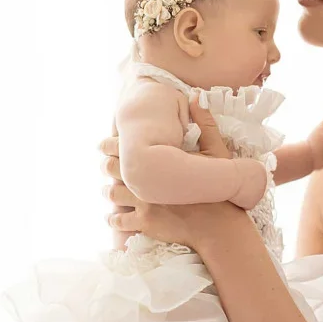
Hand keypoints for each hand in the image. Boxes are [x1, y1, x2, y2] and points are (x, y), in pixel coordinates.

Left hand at [101, 95, 244, 248]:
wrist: (219, 225)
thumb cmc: (219, 188)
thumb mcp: (217, 151)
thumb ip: (205, 123)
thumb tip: (195, 96)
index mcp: (156, 162)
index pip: (122, 148)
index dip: (111, 144)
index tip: (106, 143)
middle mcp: (144, 182)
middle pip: (111, 169)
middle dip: (106, 165)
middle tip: (103, 163)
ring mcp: (142, 204)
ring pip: (112, 195)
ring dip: (108, 192)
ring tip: (106, 190)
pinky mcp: (145, 224)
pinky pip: (120, 222)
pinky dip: (114, 220)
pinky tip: (112, 219)